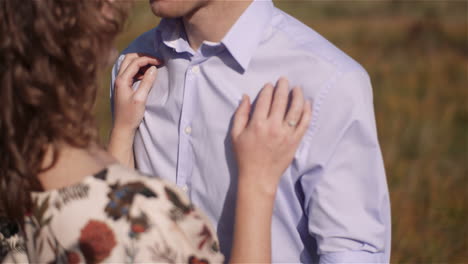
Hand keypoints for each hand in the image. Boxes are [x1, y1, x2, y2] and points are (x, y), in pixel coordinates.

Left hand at [112, 53, 161, 134]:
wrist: (122, 128)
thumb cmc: (131, 115)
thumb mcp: (141, 98)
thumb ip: (147, 82)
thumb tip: (154, 68)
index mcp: (122, 80)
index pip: (136, 62)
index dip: (149, 59)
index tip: (160, 62)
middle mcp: (119, 79)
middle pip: (129, 58)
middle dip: (143, 57)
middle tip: (156, 60)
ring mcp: (120, 82)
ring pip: (129, 64)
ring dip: (141, 62)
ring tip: (153, 67)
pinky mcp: (123, 87)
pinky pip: (130, 72)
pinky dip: (139, 69)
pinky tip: (146, 75)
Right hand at [231, 77, 311, 195]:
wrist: (259, 177)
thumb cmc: (245, 156)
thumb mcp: (235, 135)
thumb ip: (240, 114)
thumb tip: (247, 97)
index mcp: (257, 124)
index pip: (265, 100)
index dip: (268, 90)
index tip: (270, 85)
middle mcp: (273, 127)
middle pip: (281, 101)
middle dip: (283, 87)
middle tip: (284, 80)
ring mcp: (286, 134)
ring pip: (295, 110)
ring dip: (297, 96)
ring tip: (297, 88)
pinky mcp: (295, 141)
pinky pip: (304, 123)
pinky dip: (307, 112)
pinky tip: (307, 104)